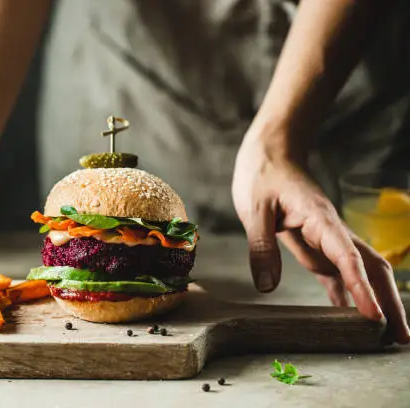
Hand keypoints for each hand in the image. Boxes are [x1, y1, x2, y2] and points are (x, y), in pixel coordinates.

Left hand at [232, 132, 409, 343]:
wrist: (270, 153)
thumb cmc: (262, 175)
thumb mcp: (254, 209)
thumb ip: (262, 246)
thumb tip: (266, 287)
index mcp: (320, 220)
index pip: (348, 258)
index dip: (362, 288)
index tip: (374, 317)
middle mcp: (331, 232)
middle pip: (371, 268)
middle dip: (389, 302)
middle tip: (401, 338)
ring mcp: (326, 239)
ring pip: (361, 272)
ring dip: (375, 301)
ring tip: (386, 336)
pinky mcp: (315, 244)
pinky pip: (337, 272)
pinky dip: (347, 294)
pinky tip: (350, 317)